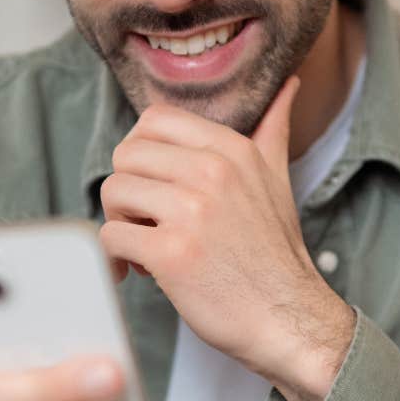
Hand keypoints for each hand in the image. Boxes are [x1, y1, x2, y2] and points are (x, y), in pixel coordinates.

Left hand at [98, 78, 354, 400]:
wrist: (288, 318)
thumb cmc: (276, 255)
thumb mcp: (278, 180)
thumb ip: (273, 129)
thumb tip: (288, 83)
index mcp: (232, 150)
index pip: (153, 120)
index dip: (142, 153)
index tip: (155, 185)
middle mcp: (212, 172)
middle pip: (125, 155)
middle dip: (128, 191)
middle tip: (148, 221)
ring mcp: (191, 211)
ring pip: (113, 192)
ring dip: (120, 223)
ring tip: (147, 246)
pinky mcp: (171, 252)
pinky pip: (110, 236)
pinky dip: (117, 258)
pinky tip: (142, 271)